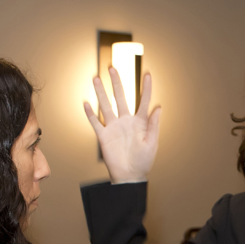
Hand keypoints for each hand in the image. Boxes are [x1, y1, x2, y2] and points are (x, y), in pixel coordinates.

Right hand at [84, 68, 161, 183]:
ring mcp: (113, 127)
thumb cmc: (144, 161)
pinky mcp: (104, 136)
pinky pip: (95, 123)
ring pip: (106, 106)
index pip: (143, 100)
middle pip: (121, 97)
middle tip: (112, 68)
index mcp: (140, 122)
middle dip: (117, 82)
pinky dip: (90, 114)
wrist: (130, 176)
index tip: (147, 74)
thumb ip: (154, 125)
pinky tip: (86, 103)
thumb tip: (158, 107)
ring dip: (101, 92)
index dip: (146, 87)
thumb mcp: (152, 143)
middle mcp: (126, 121)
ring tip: (96, 78)